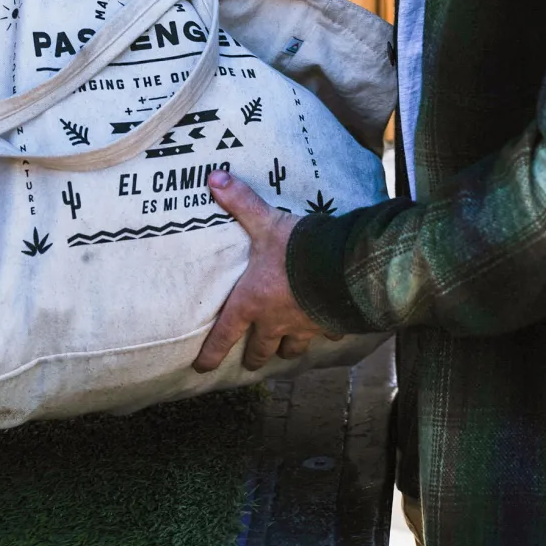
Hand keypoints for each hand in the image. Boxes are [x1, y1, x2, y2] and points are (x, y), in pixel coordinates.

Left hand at [193, 170, 337, 373]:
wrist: (341, 264)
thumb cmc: (296, 248)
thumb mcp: (266, 222)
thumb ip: (241, 202)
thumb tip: (213, 178)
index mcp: (252, 301)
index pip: (225, 334)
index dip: (212, 353)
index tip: (203, 367)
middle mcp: (275, 321)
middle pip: (261, 349)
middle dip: (255, 356)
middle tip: (252, 360)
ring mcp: (304, 325)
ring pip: (292, 349)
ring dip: (287, 349)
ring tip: (287, 350)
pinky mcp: (330, 323)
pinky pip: (327, 335)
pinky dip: (326, 333)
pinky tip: (329, 329)